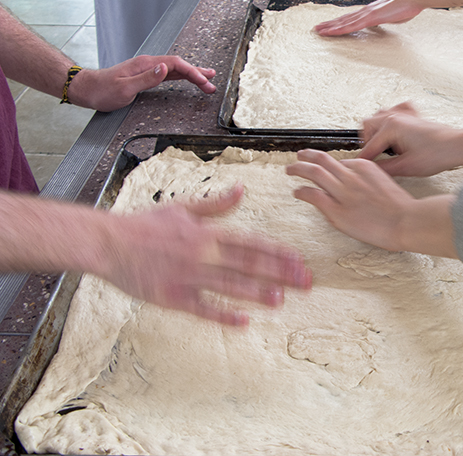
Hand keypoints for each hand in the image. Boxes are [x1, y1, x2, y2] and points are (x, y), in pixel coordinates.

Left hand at [69, 55, 215, 111]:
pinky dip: (182, 77)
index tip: (203, 81)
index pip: (175, 65)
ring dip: (192, 74)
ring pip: (176, 70)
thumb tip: (164, 68)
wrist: (87, 90)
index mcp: (145, 64)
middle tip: (212, 82)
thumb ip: (146, 78)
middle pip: (179, 65)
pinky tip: (188, 79)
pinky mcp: (145, 76)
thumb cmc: (102, 90)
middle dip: (197, 73)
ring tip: (207, 79)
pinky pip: (169, 74)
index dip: (192, 72)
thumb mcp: (124, 87)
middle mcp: (148, 64)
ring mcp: (147, 69)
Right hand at [98, 185, 310, 325]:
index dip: (277, 251)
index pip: (250, 242)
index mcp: (207, 233)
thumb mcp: (183, 207)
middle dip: (279, 273)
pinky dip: (222, 315)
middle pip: (247, 264)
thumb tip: (242, 190)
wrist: (108, 243)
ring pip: (229, 286)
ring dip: (257, 293)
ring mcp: (188, 277)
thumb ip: (216, 204)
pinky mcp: (172, 297)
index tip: (299, 259)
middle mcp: (202, 254)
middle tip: (304, 282)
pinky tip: (243, 322)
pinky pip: (202, 309)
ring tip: (282, 299)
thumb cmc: (145, 225)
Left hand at [286, 150, 416, 251]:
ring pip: (313, 172)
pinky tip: (297, 192)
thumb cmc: (402, 208)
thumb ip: (372, 179)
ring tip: (291, 170)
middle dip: (308, 156)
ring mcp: (343, 192)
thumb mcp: (388, 183)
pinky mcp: (336, 210)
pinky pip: (312, 195)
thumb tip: (361, 182)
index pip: (343, 162)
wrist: (406, 221)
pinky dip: (301, 191)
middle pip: (323, 160)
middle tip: (300, 155)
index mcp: (366, 167)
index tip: (327, 169)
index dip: (332, 166)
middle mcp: (352, 175)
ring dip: (298, 169)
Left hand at [314, 0, 426, 35]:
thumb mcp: (392, 17)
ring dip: (330, 27)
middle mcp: (365, 11)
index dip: (339, 23)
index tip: (329, 26)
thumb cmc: (405, 7)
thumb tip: (381, 22)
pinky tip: (332, 32)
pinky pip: (352, 25)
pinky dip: (341, 29)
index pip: (351, 19)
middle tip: (317, 29)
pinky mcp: (370, 17)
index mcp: (370, 12)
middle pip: (343, 19)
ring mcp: (366, 14)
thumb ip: (384, 20)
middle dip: (329, 24)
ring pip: (344, 22)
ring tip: (319, 31)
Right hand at [360, 102, 462, 176]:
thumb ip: (384, 168)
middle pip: (368, 125)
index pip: (370, 146)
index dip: (364, 160)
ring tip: (382, 146)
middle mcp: (396, 116)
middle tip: (373, 156)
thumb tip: (371, 169)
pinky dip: (391, 119)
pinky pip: (395, 111)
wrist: (457, 146)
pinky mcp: (413, 115)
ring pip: (379, 116)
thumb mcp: (406, 167)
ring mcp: (405, 114)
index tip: (359, 167)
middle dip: (367, 142)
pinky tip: (395, 130)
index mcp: (392, 127)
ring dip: (376, 130)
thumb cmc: (438, 154)